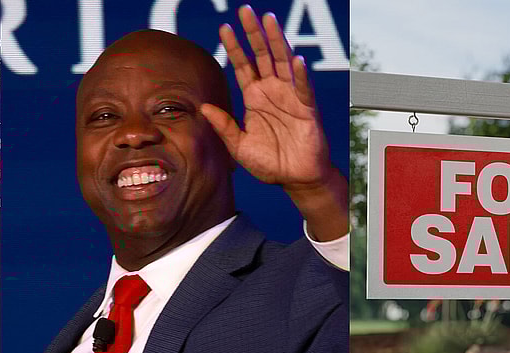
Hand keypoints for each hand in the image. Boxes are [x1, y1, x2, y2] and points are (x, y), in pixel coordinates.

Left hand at [202, 6, 348, 240]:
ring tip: (269, 21)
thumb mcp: (238, 145)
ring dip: (277, 41)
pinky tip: (295, 59)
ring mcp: (290, 96)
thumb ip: (223, 125)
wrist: (295, 179)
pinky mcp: (307, 108)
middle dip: (254, 33)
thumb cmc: (269, 163)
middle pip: (262, 55)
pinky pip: (303, 88)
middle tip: (245, 11)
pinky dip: (299, 74)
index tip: (224, 28)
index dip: (234, 47)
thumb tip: (202, 106)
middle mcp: (272, 91)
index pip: (242, 65)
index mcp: (255, 97)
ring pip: (282, 62)